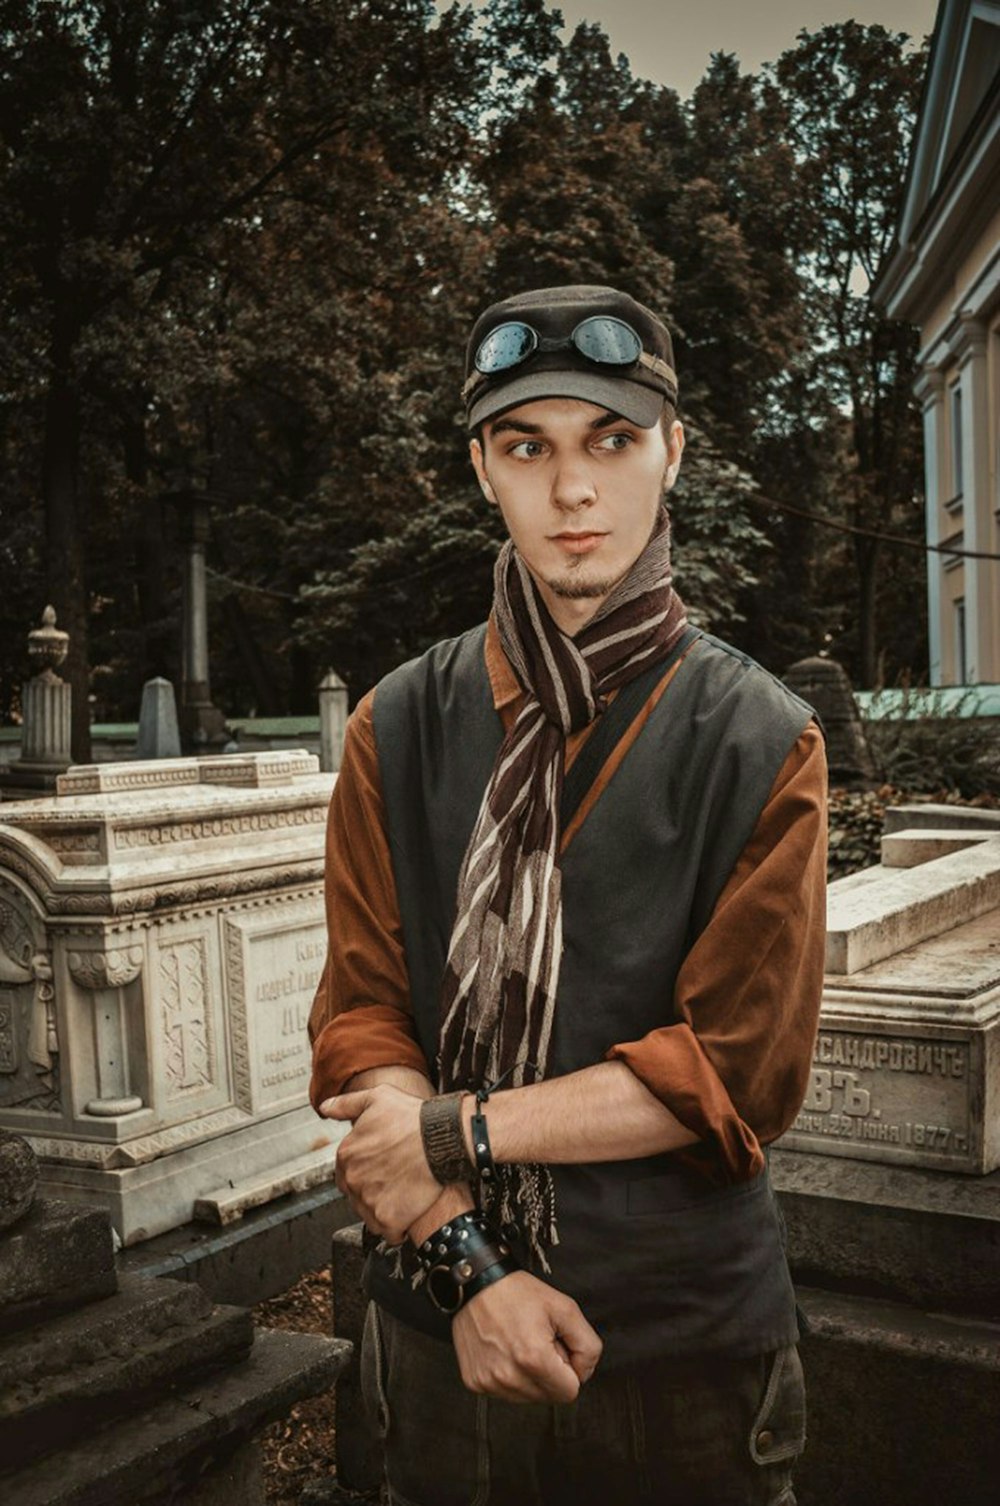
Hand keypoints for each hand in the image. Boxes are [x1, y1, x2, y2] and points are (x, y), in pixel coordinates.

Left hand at [321, 1084, 439, 1242]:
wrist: (442, 1138)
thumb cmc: (414, 1118)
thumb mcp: (377, 1098)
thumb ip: (346, 1104)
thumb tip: (325, 1107)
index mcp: (346, 1154)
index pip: (347, 1172)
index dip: (368, 1170)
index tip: (384, 1166)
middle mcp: (352, 1180)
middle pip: (357, 1195)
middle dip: (374, 1190)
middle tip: (397, 1180)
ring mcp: (369, 1201)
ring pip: (371, 1214)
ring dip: (386, 1209)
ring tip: (405, 1194)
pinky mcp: (388, 1219)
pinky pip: (389, 1233)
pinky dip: (399, 1228)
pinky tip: (410, 1212)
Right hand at [451, 1270, 601, 1403]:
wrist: (476, 1283)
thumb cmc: (518, 1293)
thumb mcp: (565, 1308)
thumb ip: (588, 1346)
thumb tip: (583, 1374)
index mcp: (534, 1360)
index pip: (569, 1392)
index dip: (570, 1369)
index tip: (557, 1346)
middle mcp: (509, 1377)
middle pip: (548, 1397)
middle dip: (550, 1374)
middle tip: (537, 1341)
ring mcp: (489, 1382)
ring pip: (527, 1397)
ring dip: (529, 1376)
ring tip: (519, 1344)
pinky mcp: (475, 1382)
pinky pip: (504, 1393)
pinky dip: (509, 1376)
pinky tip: (503, 1350)